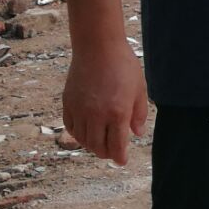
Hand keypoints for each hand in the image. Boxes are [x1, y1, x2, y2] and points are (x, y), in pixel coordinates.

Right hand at [63, 43, 149, 166]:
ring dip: (92, 145)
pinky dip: (78, 134)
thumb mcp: (139, 89)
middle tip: (112, 153)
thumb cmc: (123, 65)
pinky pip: (71, 127)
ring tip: (100, 143)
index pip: (117, 145)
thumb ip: (139, 114)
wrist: (98, 47)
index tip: (121, 161)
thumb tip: (138, 133)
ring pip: (83, 139)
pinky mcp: (68, 103)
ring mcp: (80, 110)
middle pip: (98, 146)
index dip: (119, 157)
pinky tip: (85, 132)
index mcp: (118, 113)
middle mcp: (97, 115)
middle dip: (106, 153)